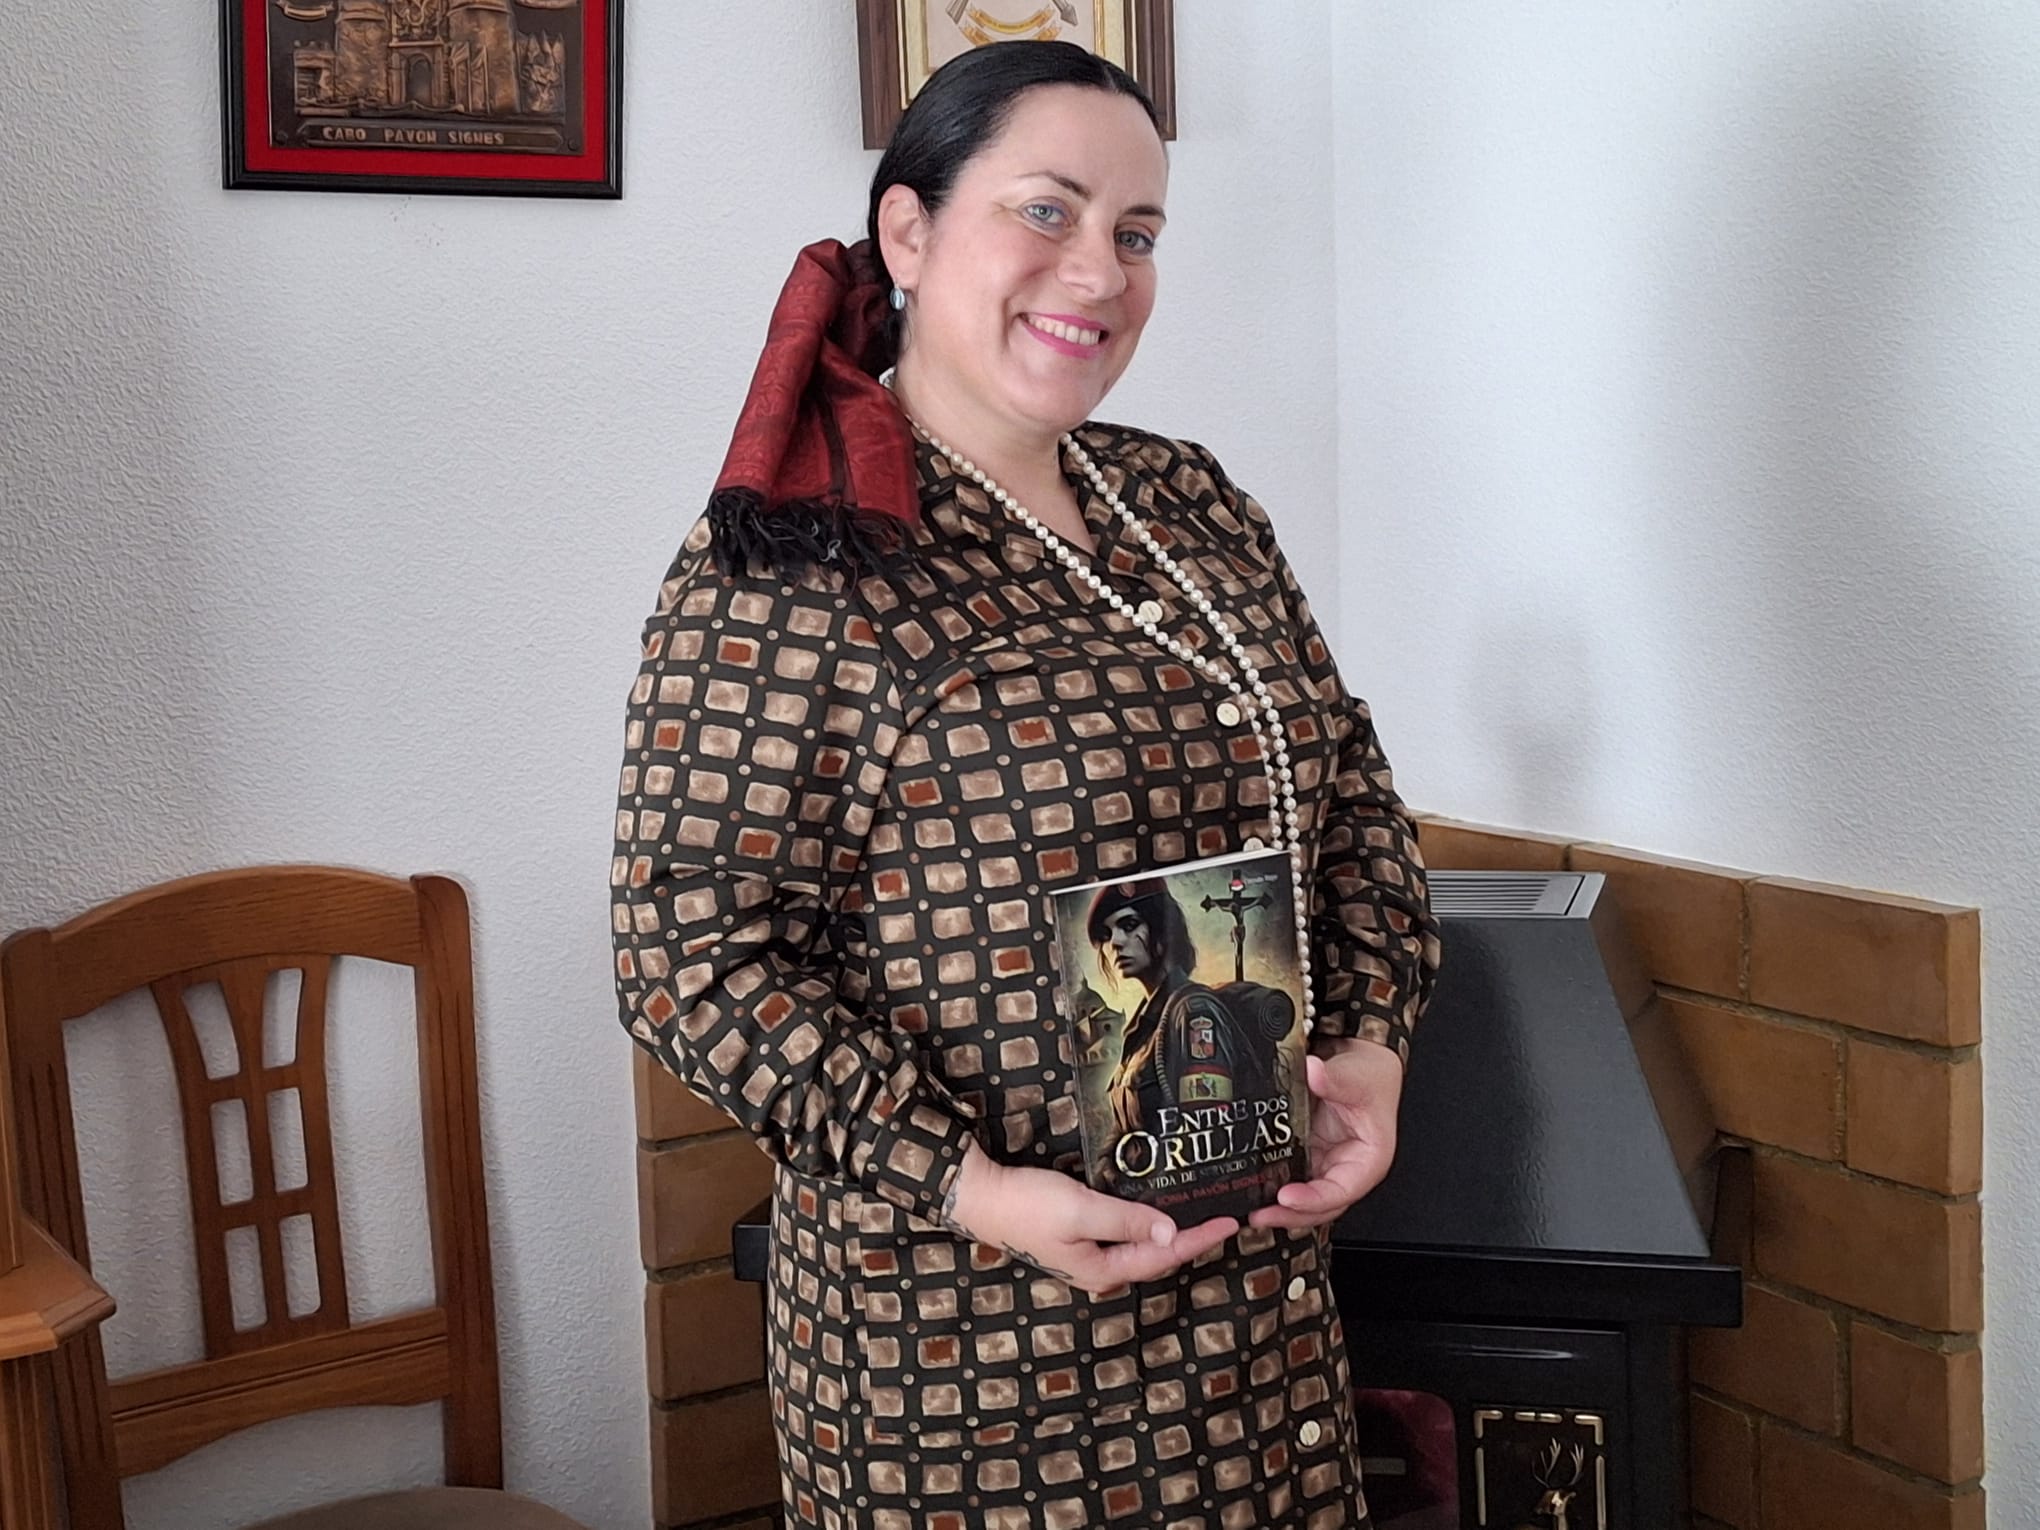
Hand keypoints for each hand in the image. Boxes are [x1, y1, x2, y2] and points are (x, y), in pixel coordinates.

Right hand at [941, 1144, 1237, 1293]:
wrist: (981, 1197)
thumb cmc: (1029, 1205)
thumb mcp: (1082, 1210)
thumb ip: (1127, 1220)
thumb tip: (1171, 1232)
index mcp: (1102, 1270)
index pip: (1163, 1255)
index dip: (1199, 1239)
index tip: (1231, 1223)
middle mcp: (1098, 1270)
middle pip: (1155, 1257)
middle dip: (1190, 1239)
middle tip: (1223, 1217)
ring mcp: (1087, 1255)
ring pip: (1140, 1247)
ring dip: (1169, 1232)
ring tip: (1199, 1213)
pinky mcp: (1077, 1238)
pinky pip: (1123, 1235)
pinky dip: (1145, 1223)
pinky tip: (1155, 1209)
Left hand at [1249, 1039, 1404, 1231]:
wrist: (1361, 1067)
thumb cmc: (1370, 1080)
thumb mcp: (1356, 1077)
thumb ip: (1334, 1078)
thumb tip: (1314, 1072)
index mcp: (1368, 1160)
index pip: (1342, 1190)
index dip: (1315, 1200)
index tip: (1288, 1198)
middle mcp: (1347, 1169)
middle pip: (1321, 1205)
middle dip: (1291, 1214)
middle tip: (1261, 1215)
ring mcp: (1325, 1164)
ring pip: (1305, 1197)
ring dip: (1280, 1208)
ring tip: (1252, 1210)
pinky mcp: (1308, 1156)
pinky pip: (1291, 1177)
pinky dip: (1274, 1185)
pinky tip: (1253, 1187)